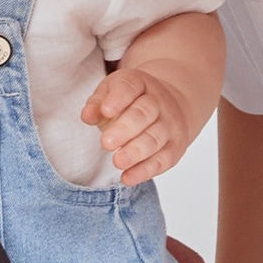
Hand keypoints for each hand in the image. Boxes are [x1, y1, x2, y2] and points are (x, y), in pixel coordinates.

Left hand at [83, 60, 195, 182]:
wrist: (170, 106)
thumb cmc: (131, 101)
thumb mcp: (112, 93)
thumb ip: (97, 104)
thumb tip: (87, 116)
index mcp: (140, 84)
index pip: (130, 87)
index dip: (118, 99)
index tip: (106, 110)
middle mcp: (159, 102)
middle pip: (144, 114)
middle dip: (126, 129)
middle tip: (106, 143)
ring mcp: (169, 125)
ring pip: (155, 138)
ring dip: (136, 152)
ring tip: (117, 161)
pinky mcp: (174, 148)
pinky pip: (162, 161)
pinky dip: (144, 171)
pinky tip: (127, 178)